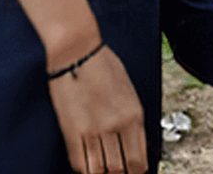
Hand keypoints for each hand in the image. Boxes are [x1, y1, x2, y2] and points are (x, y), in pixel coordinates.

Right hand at [47, 44, 147, 173]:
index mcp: (134, 114)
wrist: (78, 51)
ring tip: (101, 170)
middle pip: (120, 169)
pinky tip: (86, 165)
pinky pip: (79, 163)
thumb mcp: (128, 89)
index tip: (133, 172)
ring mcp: (94, 130)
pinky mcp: (72, 131)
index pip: (140, 159)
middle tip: (116, 172)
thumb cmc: (103, 64)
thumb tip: (133, 140)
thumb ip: (131, 115)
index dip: (136, 171)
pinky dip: (83, 169)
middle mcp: (116, 125)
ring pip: (99, 171)